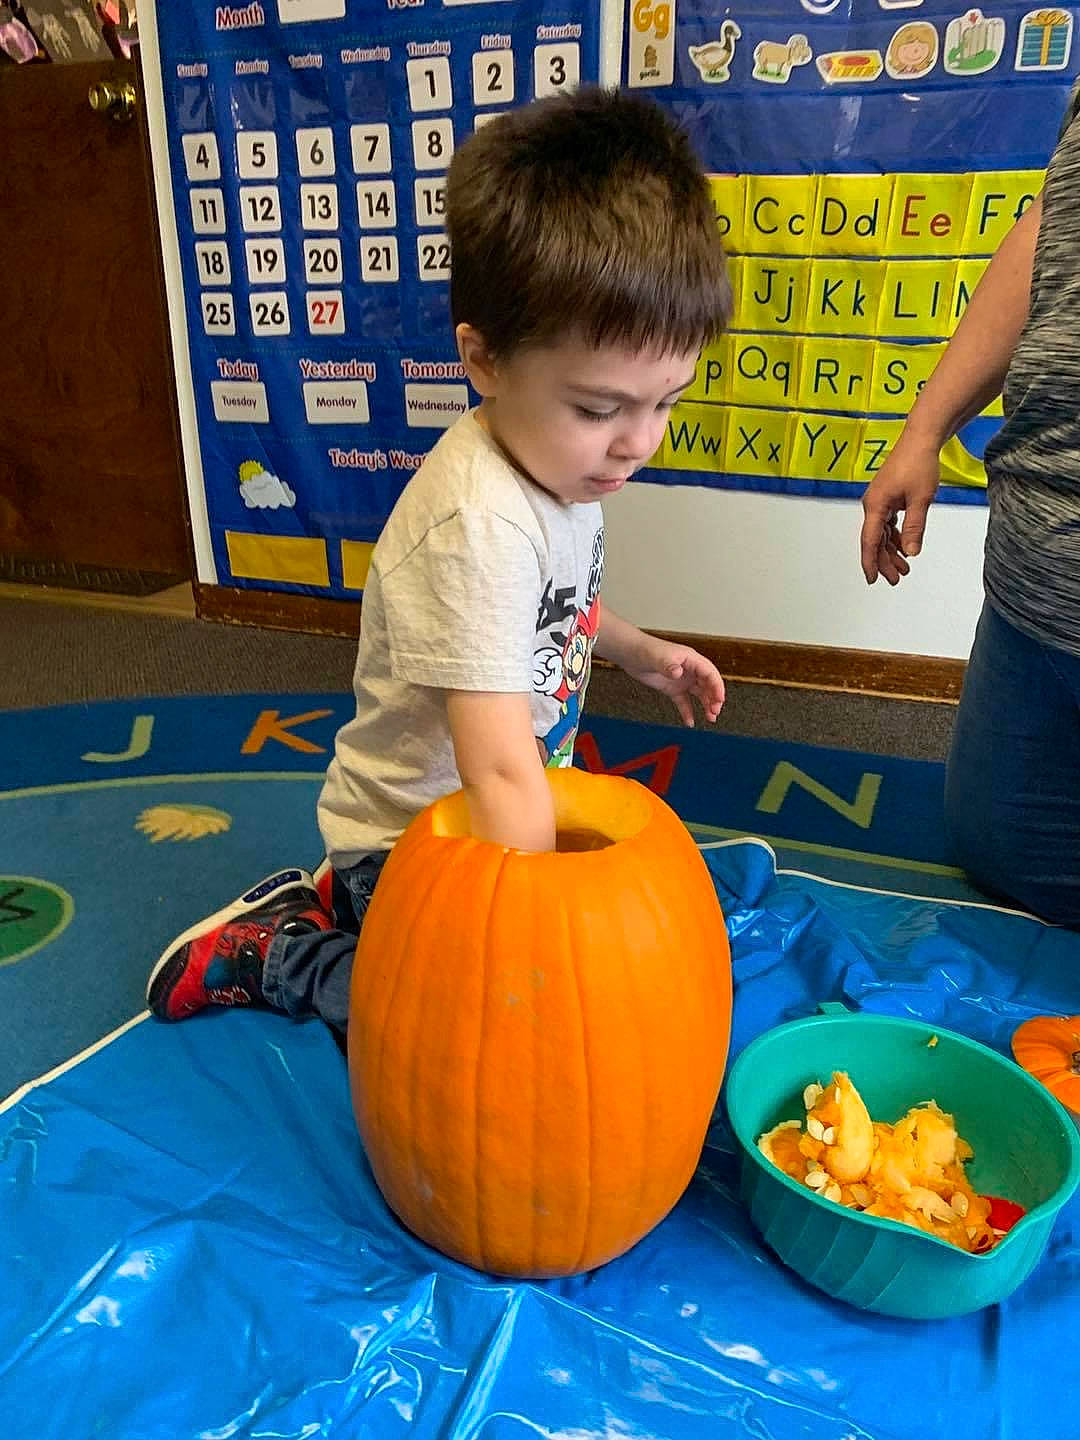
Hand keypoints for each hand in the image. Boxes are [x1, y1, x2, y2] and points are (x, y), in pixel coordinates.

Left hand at [625, 636, 725, 726]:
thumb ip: (669, 665)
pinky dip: (688, 712)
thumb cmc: (646, 650)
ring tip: (710, 718)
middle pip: (708, 685)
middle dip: (714, 698)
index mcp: (691, 659)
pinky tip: (690, 722)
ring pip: (699, 694)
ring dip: (706, 706)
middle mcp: (689, 670)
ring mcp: (682, 680)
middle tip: (714, 712)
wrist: (630, 653)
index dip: (717, 686)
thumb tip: (678, 673)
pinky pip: (684, 702)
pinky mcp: (672, 689)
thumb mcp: (658, 657)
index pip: (710, 673)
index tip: (719, 699)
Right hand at [860, 437, 940, 584]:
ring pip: (882, 534)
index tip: (873, 579)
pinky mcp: (887, 498)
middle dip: (885, 561)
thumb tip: (911, 552)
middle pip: (875, 541)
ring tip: (904, 567)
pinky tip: (905, 546)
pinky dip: (895, 537)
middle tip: (898, 578)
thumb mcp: (920, 500)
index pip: (870, 541)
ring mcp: (879, 501)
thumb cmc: (918, 464)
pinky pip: (887, 524)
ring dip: (892, 550)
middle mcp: (873, 505)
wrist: (920, 440)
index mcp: (875, 506)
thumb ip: (914, 528)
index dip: (871, 562)